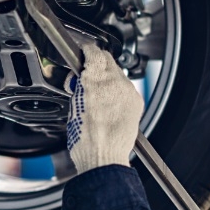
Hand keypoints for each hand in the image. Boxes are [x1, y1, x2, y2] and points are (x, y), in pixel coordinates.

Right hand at [65, 44, 145, 172]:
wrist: (104, 158)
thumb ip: (79, 87)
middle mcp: (115, 83)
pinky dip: (118, 90)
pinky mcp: (136, 101)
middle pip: (108, 60)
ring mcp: (128, 92)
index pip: (94, 52)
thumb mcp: (73, 106)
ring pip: (118, 73)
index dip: (87, 51)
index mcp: (95, 81)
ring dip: (107, 77)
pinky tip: (109, 102)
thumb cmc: (86, 140)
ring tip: (97, 93)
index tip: (83, 53)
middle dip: (97, 63)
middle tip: (87, 74)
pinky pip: (126, 87)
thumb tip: (81, 79)